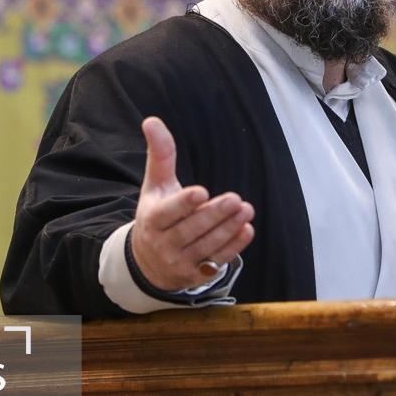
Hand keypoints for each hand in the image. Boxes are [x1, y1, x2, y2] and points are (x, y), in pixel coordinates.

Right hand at [130, 116, 253, 291]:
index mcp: (152, 219)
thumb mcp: (155, 186)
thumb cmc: (156, 215)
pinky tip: (247, 230)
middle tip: (236, 199)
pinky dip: (233, 247)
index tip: (201, 192)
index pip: (167, 213)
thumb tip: (152, 120)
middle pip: (192, 229)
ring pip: (207, 246)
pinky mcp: (196, 275)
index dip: (184, 204)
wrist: (148, 263)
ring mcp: (180, 262)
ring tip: (246, 210)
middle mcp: (164, 244)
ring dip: (228, 229)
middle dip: (215, 215)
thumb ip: (159, 155)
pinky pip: (217, 260)